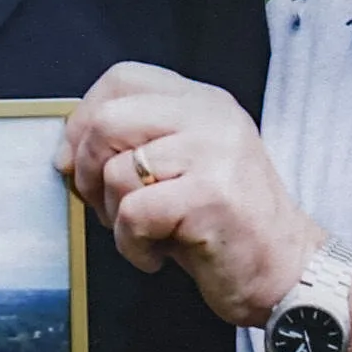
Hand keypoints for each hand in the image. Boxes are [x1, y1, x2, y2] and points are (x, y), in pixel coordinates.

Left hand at [58, 63, 320, 326]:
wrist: (286, 272)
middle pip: (109, 120)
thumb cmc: (220, 227)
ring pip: (116, 171)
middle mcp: (212, 117)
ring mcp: (215, 152)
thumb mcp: (179, 168)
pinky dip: (132, 245)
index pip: (123, 79)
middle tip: (103, 207)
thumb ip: (132, 146)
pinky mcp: (213, 195)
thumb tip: (64, 154)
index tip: (73, 161)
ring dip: (113, 217)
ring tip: (145, 235)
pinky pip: (133, 213)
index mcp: (203, 102)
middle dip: (86, 170)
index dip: (84, 117)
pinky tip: (158, 256)